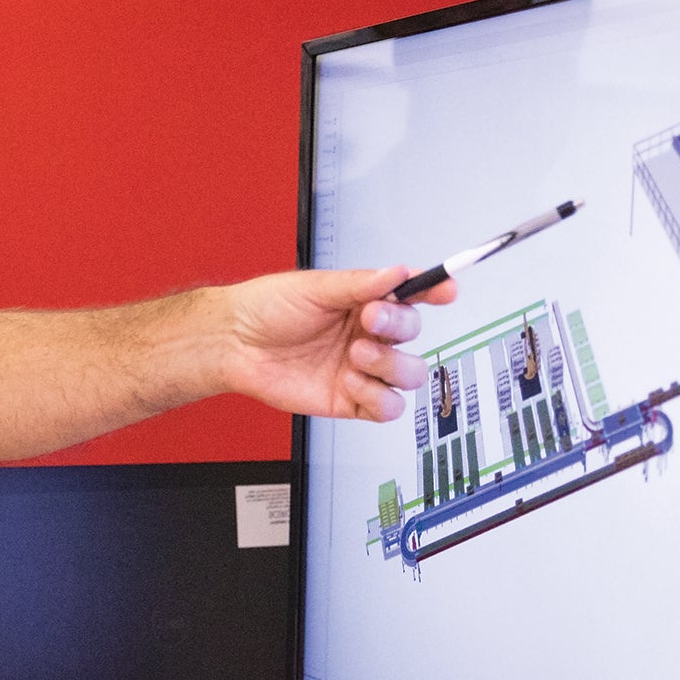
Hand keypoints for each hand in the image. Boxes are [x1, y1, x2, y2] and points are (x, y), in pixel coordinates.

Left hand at [222, 266, 452, 421]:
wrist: (233, 344)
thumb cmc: (266, 309)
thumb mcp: (314, 288)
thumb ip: (360, 284)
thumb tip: (398, 272)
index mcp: (364, 302)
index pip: (411, 297)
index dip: (434, 292)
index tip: (446, 289)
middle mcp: (368, 335)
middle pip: (414, 336)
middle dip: (398, 326)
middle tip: (370, 319)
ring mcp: (361, 369)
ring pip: (409, 374)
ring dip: (390, 364)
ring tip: (356, 353)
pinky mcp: (350, 401)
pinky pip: (387, 407)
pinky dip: (376, 396)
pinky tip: (350, 382)